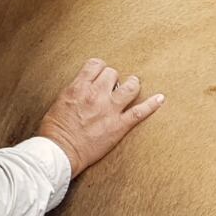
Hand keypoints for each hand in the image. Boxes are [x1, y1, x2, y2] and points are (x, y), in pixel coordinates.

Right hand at [38, 58, 162, 176]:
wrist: (60, 150)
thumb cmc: (55, 129)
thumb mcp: (59, 101)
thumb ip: (74, 91)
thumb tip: (84, 87)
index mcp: (78, 87)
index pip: (95, 65)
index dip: (99, 68)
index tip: (100, 74)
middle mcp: (95, 94)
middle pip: (113, 73)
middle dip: (113, 78)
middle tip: (112, 86)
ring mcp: (109, 109)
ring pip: (130, 87)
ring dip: (132, 84)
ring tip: (133, 85)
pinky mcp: (119, 125)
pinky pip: (140, 112)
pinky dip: (152, 104)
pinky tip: (160, 98)